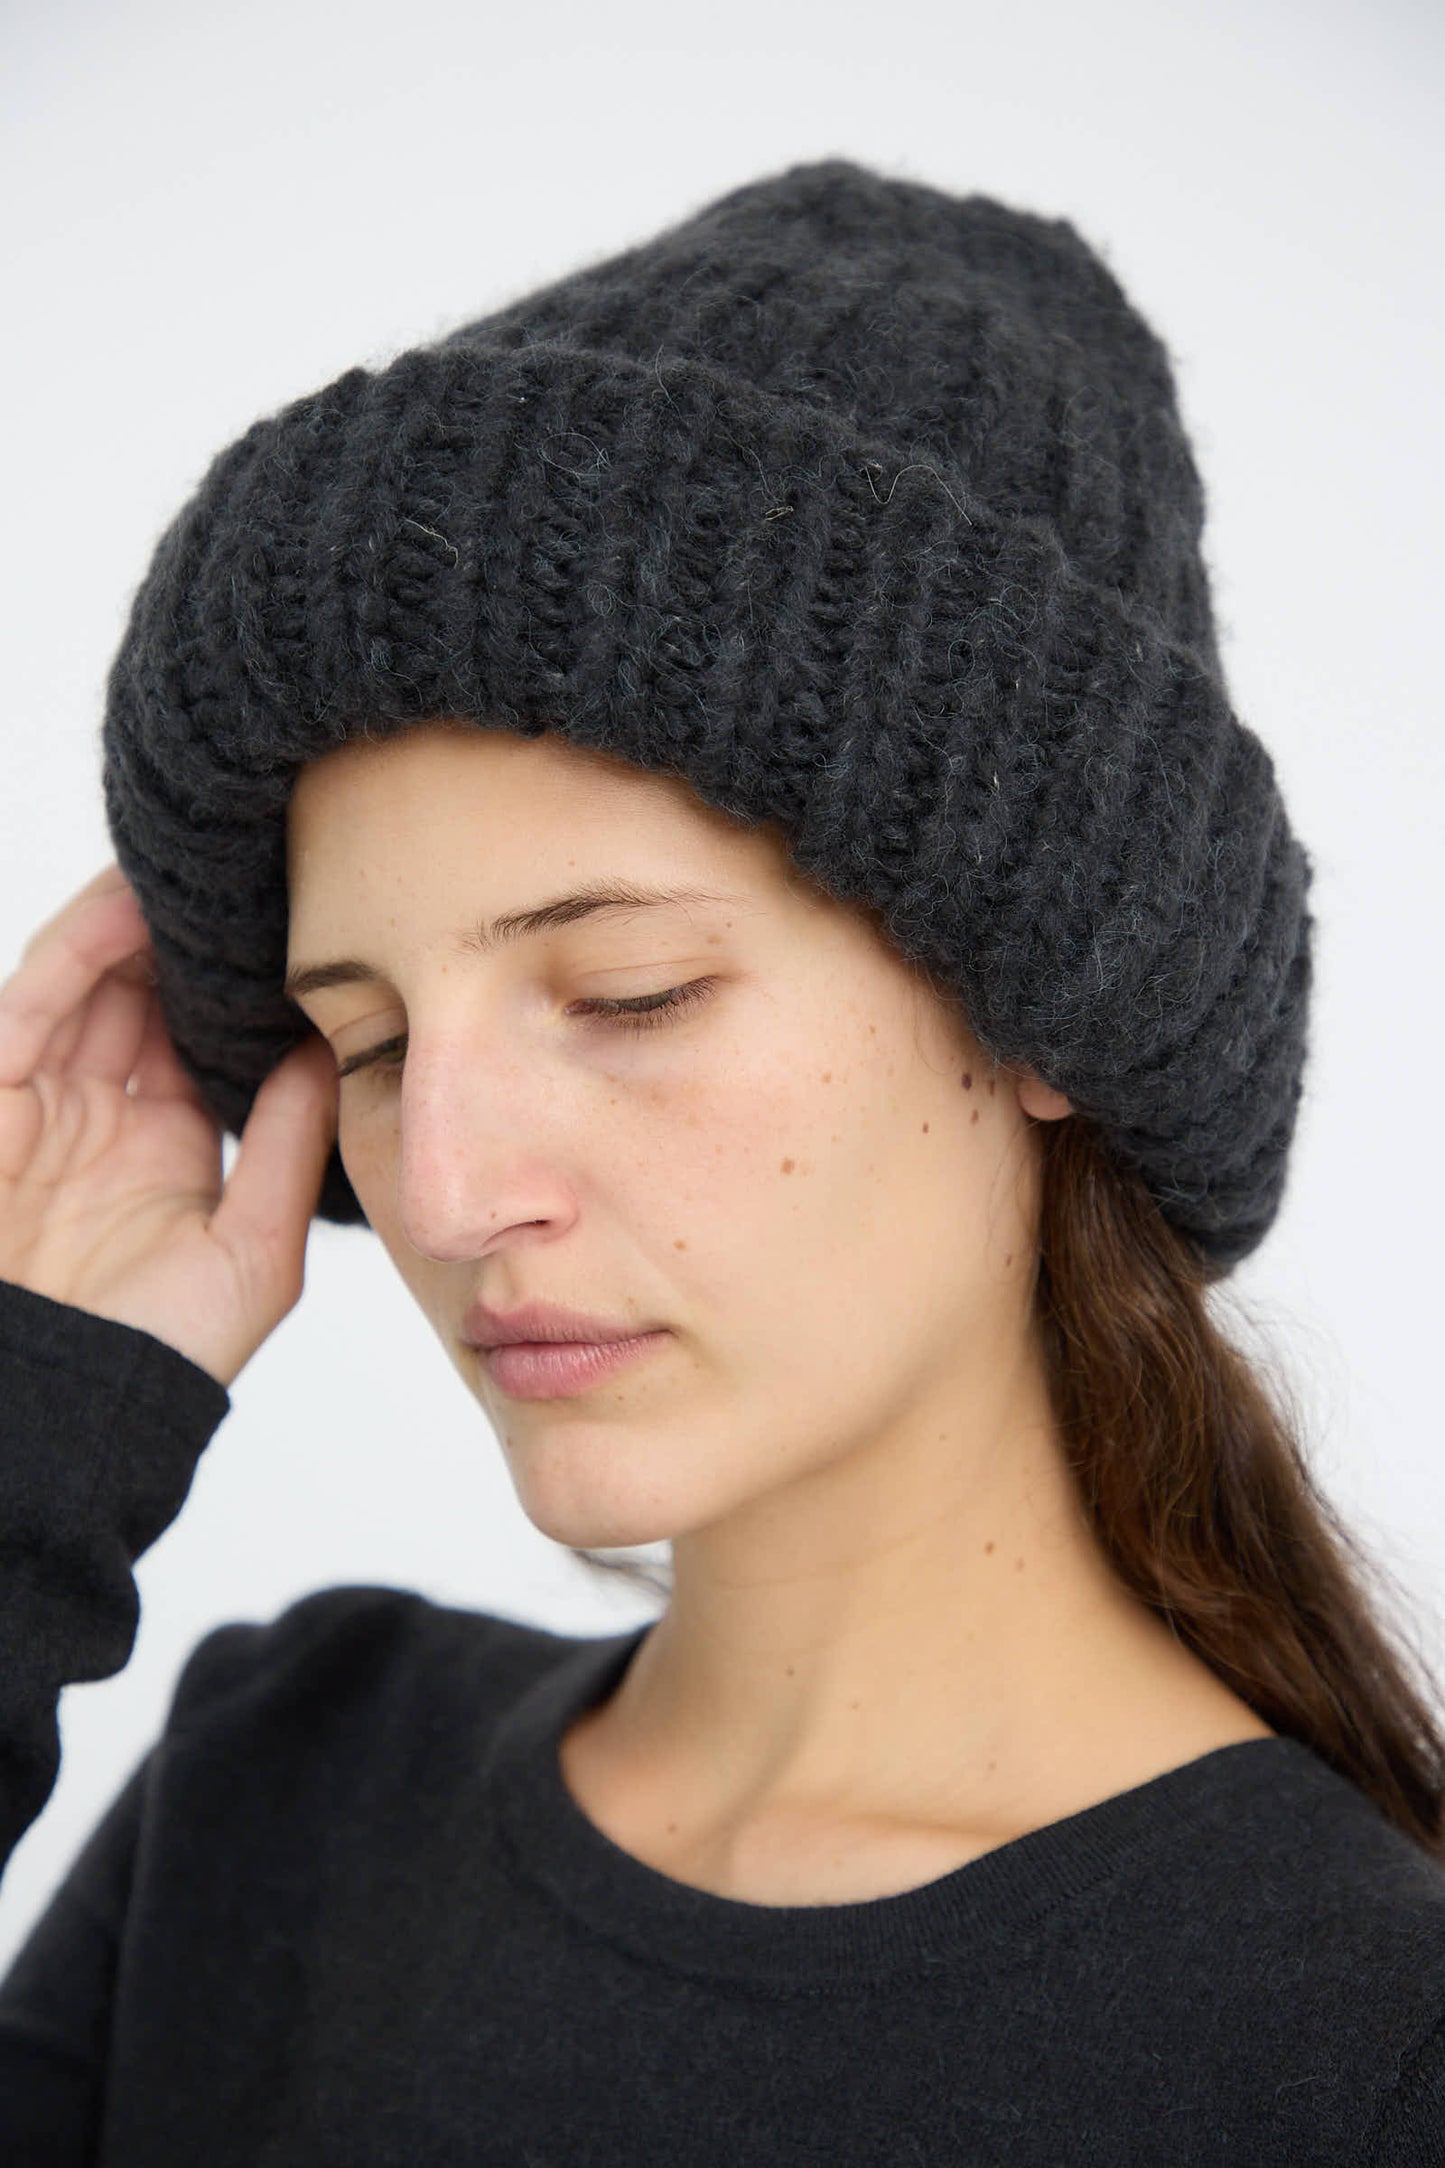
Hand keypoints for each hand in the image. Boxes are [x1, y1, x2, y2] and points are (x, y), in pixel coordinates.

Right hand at [0, 862, 338, 1388]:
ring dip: (130, 923)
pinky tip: (124, 907)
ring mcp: (40, 1106)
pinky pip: (27, 1009)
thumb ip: (288, 1145)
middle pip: (141, 995)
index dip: (237, 981)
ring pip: (83, 984)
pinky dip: (72, 953)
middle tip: (247, 873)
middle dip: (186, 936)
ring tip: (192, 868)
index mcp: (167, 1146)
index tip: (294, 921)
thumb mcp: (255, 1249)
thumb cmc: (160, 1355)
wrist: (65, 1416)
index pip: (200, 1036)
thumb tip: (328, 1048)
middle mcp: (100, 1116)